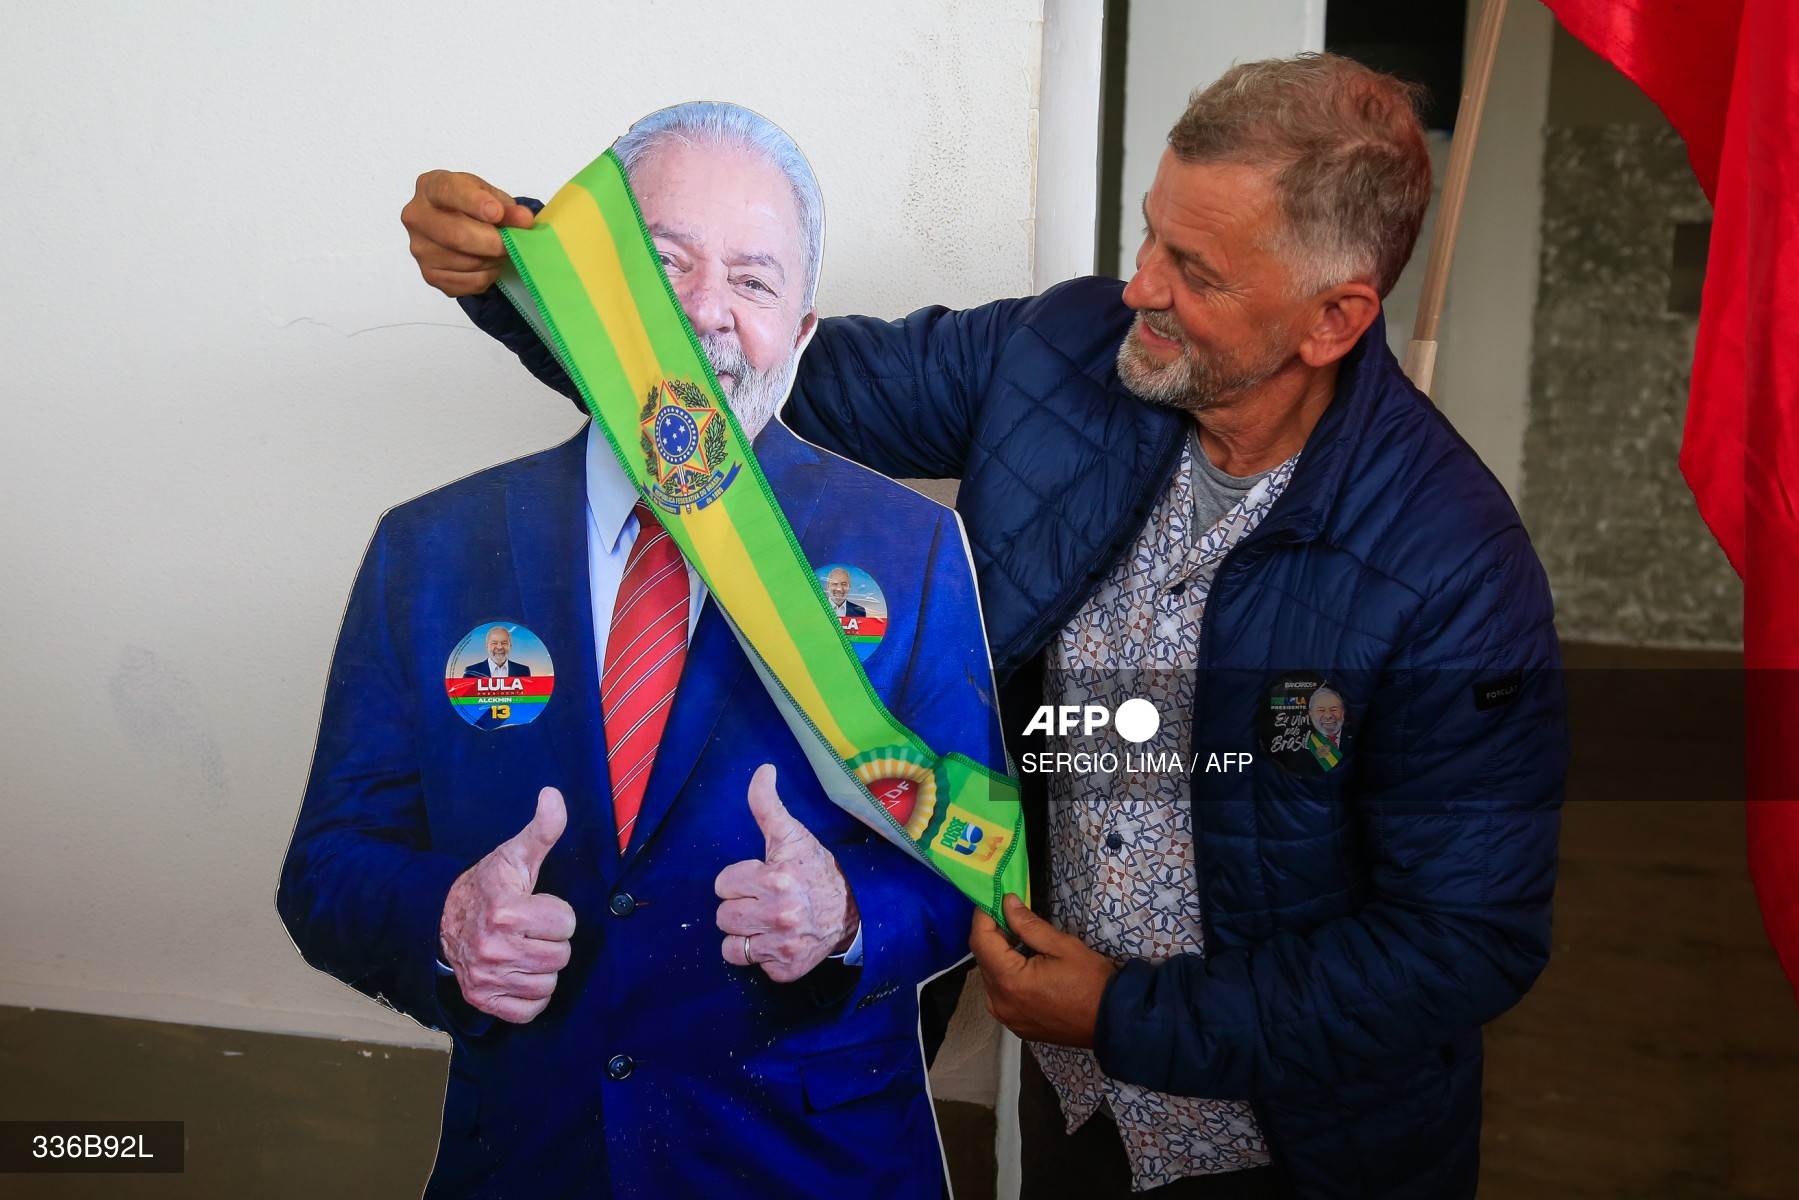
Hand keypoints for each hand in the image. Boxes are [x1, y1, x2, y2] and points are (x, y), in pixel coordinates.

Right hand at [402, 169, 536, 296]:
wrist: (460, 227)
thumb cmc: (474, 207)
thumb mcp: (491, 197)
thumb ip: (508, 207)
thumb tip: (524, 220)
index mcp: (430, 187)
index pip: (448, 192)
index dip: (474, 203)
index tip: (497, 213)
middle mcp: (416, 217)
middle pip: (456, 235)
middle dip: (492, 242)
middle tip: (513, 244)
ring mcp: (420, 248)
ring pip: (465, 262)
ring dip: (492, 260)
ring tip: (498, 250)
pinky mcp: (430, 275)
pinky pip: (467, 282)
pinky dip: (486, 276)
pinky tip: (487, 264)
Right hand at [438, 787, 576, 1022]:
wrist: (441, 918)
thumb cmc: (486, 886)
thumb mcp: (513, 855)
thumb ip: (542, 830)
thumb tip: (554, 795)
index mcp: (506, 911)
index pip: (566, 923)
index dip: (557, 913)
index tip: (536, 906)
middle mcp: (494, 948)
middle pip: (561, 956)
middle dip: (551, 940)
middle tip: (530, 929)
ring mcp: (486, 977)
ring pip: (548, 983)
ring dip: (542, 968)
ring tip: (524, 949)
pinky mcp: (482, 1000)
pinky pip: (530, 1010)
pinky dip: (530, 996)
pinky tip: (519, 974)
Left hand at [714, 764, 858, 982]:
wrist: (854, 911)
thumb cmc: (817, 871)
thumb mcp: (792, 836)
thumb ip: (767, 805)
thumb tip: (763, 770)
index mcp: (775, 880)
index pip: (723, 885)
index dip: (739, 880)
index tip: (759, 878)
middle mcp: (779, 915)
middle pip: (724, 916)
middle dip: (740, 907)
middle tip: (762, 900)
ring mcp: (783, 946)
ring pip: (731, 946)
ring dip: (745, 935)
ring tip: (766, 922)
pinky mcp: (786, 970)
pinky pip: (753, 966)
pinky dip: (763, 955)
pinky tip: (778, 940)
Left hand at [970, 894, 1118, 1047]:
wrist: (1113, 1021)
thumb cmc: (1091, 982)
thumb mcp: (1062, 945)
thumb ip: (1029, 924)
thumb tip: (1007, 903)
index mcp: (1009, 982)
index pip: (980, 941)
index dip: (983, 915)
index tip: (993, 898)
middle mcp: (1000, 1002)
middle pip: (983, 959)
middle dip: (993, 934)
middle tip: (1010, 913)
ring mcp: (1006, 1017)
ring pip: (990, 976)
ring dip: (1000, 955)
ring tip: (1021, 939)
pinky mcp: (1015, 1024)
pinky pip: (1000, 993)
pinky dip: (1007, 975)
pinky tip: (1026, 965)